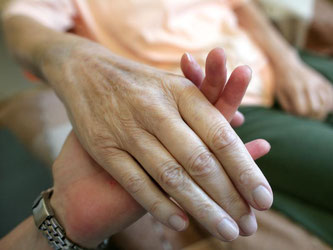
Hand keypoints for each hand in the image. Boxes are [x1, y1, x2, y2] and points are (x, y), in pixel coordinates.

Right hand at [43, 40, 272, 240]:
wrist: (87, 72)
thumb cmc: (142, 84)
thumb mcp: (176, 84)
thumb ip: (208, 103)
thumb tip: (244, 122)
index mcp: (181, 93)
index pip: (220, 136)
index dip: (245, 170)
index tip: (264, 200)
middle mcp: (156, 110)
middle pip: (199, 161)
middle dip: (228, 197)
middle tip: (249, 226)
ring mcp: (128, 130)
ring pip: (170, 176)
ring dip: (201, 208)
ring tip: (226, 231)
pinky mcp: (104, 147)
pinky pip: (135, 182)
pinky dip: (159, 205)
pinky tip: (182, 224)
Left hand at [275, 56, 332, 119]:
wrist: (287, 65)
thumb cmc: (280, 82)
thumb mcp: (279, 95)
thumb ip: (288, 107)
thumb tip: (300, 117)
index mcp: (295, 90)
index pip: (302, 110)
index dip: (301, 116)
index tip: (298, 114)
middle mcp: (308, 86)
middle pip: (316, 108)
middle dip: (311, 115)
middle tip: (308, 116)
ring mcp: (316, 82)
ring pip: (325, 102)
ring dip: (321, 110)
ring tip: (314, 111)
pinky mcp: (321, 81)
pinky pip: (330, 95)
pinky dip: (327, 103)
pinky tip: (321, 105)